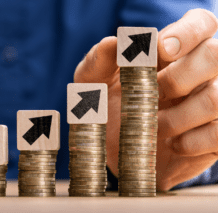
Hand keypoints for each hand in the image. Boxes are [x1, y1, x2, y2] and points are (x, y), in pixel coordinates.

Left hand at [73, 9, 217, 190]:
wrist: (118, 150)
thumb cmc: (107, 108)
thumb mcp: (93, 84)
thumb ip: (98, 60)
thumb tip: (114, 42)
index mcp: (173, 52)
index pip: (201, 23)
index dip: (187, 32)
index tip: (161, 50)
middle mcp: (199, 73)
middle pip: (216, 54)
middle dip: (179, 77)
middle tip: (154, 94)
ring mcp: (211, 103)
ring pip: (217, 97)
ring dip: (179, 116)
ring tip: (155, 125)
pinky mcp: (214, 136)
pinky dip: (192, 141)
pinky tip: (172, 144)